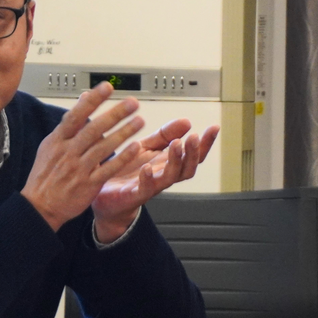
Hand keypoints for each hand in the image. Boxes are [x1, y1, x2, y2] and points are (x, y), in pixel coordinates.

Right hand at [21, 82, 146, 230]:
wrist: (40, 206)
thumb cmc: (45, 175)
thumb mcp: (50, 146)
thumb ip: (68, 125)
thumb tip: (82, 101)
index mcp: (58, 141)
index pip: (76, 115)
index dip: (92, 101)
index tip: (107, 87)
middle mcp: (68, 153)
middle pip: (94, 129)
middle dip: (114, 114)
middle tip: (132, 103)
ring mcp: (78, 169)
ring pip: (104, 147)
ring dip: (123, 133)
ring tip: (139, 121)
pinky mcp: (88, 184)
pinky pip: (108, 168)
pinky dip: (122, 158)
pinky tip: (134, 147)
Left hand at [91, 121, 219, 242]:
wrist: (104, 196)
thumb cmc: (126, 171)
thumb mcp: (146, 147)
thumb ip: (164, 135)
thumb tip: (186, 121)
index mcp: (167, 163)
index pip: (192, 154)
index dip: (205, 143)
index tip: (214, 128)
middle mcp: (162, 176)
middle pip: (187, 168)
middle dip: (193, 152)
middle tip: (194, 137)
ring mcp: (150, 186)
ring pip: (170, 177)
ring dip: (176, 161)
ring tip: (176, 145)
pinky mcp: (133, 195)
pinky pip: (145, 189)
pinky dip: (148, 179)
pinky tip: (147, 168)